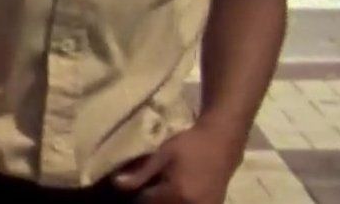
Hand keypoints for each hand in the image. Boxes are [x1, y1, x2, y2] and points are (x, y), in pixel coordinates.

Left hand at [111, 122, 245, 203]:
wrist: (222, 141)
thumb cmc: (190, 144)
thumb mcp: (163, 154)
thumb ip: (141, 173)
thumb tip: (117, 184)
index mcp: (176, 194)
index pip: (146, 202)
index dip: (138, 193)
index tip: (137, 184)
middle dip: (152, 200)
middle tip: (150, 187)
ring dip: (165, 201)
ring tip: (163, 189)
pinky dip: (179, 202)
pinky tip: (178, 192)